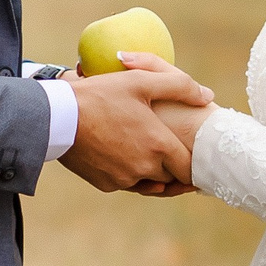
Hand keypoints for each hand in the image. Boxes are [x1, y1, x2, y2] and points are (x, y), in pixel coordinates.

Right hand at [60, 56, 214, 193]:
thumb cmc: (101, 94)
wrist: (57, 117)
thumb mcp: (141, 81)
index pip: (189, 167)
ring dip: (152, 172)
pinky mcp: (105, 185)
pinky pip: (126, 183)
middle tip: (177, 157)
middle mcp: (144, 168)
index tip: (199, 162)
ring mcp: (123, 180)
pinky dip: (130, 173)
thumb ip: (179, 86)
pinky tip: (126, 155)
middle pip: (170, 176)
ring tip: (151, 155)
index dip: (196, 165)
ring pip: (149, 182)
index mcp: (158, 145)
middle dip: (174, 167)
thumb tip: (208, 96)